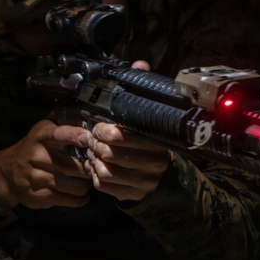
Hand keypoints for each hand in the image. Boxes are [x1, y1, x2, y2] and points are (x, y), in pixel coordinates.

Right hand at [0, 120, 93, 208]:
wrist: (7, 172)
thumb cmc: (33, 148)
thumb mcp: (42, 131)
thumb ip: (63, 127)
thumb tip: (90, 124)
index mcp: (41, 137)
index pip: (58, 134)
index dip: (74, 136)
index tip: (88, 139)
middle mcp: (39, 157)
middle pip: (75, 167)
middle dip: (90, 168)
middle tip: (95, 166)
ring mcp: (39, 179)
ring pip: (77, 186)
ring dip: (87, 184)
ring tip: (87, 180)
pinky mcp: (42, 196)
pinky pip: (71, 200)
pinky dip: (82, 198)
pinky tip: (81, 193)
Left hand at [85, 59, 167, 201]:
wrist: (166, 179)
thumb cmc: (151, 143)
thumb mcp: (150, 118)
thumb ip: (142, 92)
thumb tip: (140, 63)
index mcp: (157, 142)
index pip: (122, 135)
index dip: (104, 130)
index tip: (99, 127)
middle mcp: (153, 164)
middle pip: (110, 153)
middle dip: (96, 144)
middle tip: (93, 139)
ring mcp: (143, 183)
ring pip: (105, 171)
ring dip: (93, 160)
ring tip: (93, 152)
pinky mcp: (131, 195)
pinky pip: (103, 185)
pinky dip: (94, 175)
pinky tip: (96, 166)